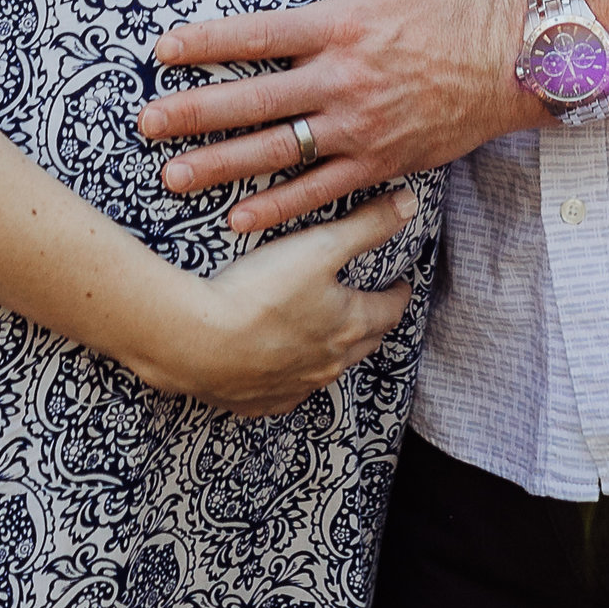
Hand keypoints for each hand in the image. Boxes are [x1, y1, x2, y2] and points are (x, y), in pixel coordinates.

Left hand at [138, 0, 528, 238]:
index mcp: (340, 25)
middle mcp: (343, 79)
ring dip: (221, 166)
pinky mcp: (377, 163)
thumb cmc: (444, 4)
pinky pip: (319, 190)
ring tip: (172, 176)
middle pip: (257, 99)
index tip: (162, 50)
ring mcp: (359, 127)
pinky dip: (276, 208)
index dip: (208, 41)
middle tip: (146, 123)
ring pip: (279, 151)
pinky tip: (235, 219)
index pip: (260, 33)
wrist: (505, 63)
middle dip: (195, 113)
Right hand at [143, 189, 420, 416]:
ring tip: (330, 337)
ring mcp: (293, 386)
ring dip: (334, 353)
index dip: (397, 294)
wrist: (198, 341)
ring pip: (327, 371)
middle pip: (363, 344)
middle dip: (372, 325)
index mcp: (348, 324)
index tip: (400, 285)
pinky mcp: (259, 402)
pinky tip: (283, 368)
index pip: (388, 310)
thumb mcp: (320, 246)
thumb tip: (410, 205)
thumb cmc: (262, 290)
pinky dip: (292, 378)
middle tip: (372, 309)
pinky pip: (286, 392)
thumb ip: (367, 225)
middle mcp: (328, 363)